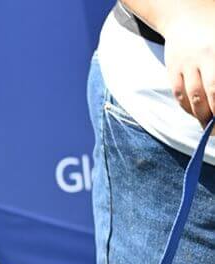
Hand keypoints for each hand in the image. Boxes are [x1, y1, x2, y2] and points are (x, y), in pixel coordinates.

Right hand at [162, 5, 214, 123]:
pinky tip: (195, 115)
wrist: (187, 16)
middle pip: (208, 94)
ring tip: (208, 128)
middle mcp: (203, 58)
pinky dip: (187, 107)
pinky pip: (179, 93)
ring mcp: (186, 64)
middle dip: (213, 116)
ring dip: (200, 116)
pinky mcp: (173, 68)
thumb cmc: (214, 34)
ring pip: (192, 96)